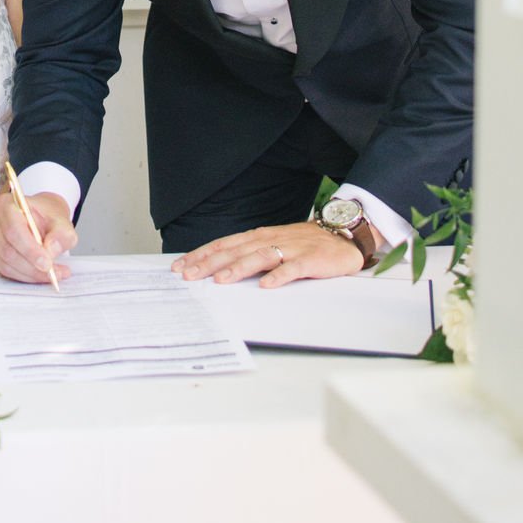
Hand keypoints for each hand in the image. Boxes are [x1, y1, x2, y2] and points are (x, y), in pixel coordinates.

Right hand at [0, 189, 76, 283]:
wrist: (35, 215)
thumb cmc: (43, 214)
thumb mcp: (60, 218)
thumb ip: (61, 233)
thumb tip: (51, 250)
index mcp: (7, 204)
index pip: (13, 230)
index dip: (29, 250)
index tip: (47, 264)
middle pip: (7, 250)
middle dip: (32, 267)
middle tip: (53, 273)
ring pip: (5, 264)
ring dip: (29, 274)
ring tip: (50, 275)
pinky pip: (3, 270)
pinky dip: (22, 276)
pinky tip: (37, 274)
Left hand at [172, 220, 368, 287]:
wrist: (342, 235)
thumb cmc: (304, 244)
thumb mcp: (273, 244)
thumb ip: (250, 253)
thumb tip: (218, 268)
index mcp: (258, 237)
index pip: (224, 244)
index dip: (201, 254)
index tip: (180, 266)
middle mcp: (270, 239)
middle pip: (235, 250)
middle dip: (209, 263)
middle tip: (189, 275)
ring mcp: (291, 249)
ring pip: (259, 257)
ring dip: (238, 268)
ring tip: (220, 280)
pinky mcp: (311, 260)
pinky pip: (293, 268)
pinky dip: (279, 276)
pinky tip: (267, 286)